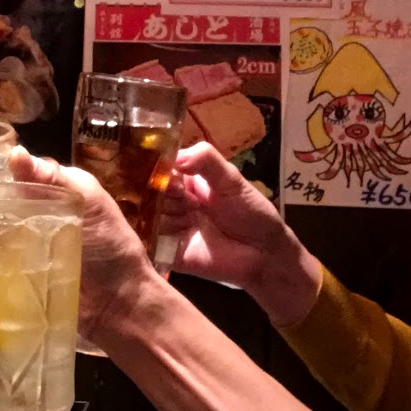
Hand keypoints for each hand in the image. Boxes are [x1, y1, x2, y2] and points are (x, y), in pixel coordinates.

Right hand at [8, 146, 157, 346]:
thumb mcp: (87, 204)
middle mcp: (44, 214)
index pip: (25, 174)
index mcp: (61, 191)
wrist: (119, 304)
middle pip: (8, 203)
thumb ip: (53, 180)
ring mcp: (32, 245)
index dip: (5, 175)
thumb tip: (14, 153)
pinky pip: (1, 261)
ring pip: (0, 231)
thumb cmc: (110, 246)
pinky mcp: (24, 273)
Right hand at [162, 144, 318, 325]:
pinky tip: (153, 233)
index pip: (160, 168)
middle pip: (149, 191)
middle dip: (156, 191)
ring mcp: (169, 227)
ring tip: (179, 218)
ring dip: (156, 214)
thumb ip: (206, 161)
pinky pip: (149, 243)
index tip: (162, 171)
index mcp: (185, 181)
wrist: (264, 253)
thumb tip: (176, 157)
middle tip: (175, 196)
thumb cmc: (250, 211)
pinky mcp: (168, 252)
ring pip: (147, 215)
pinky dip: (147, 237)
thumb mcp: (232, 179)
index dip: (157, 168)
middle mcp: (172, 202)